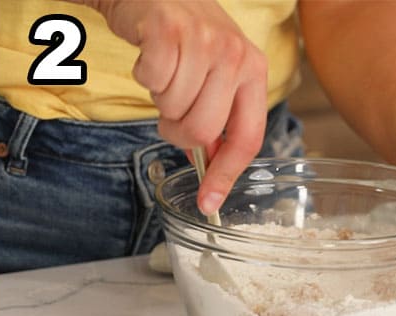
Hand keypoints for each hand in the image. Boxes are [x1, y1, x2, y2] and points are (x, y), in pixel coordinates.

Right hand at [88, 0, 267, 215]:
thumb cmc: (185, 38)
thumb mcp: (215, 74)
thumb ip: (219, 118)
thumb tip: (212, 172)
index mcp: (252, 70)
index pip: (247, 137)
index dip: (226, 175)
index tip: (210, 203)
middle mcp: (234, 55)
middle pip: (201, 131)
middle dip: (176, 129)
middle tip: (172, 106)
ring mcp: (203, 41)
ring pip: (172, 109)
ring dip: (159, 97)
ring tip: (166, 72)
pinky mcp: (169, 32)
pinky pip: (151, 83)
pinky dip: (143, 76)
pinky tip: (152, 56)